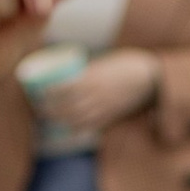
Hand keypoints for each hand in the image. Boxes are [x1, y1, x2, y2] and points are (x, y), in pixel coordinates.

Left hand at [44, 50, 160, 137]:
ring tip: (48, 117)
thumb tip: (67, 75)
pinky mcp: (111, 117)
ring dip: (59, 120)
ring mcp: (104, 108)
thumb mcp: (104, 63)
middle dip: (49, 110)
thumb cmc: (126, 65)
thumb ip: (88, 71)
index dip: (48, 94)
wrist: (151, 78)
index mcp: (94, 78)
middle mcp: (97, 95)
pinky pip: (90, 126)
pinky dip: (76, 127)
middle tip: (37, 108)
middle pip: (66, 108)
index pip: (64, 89)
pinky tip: (67, 126)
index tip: (37, 92)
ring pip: (76, 119)